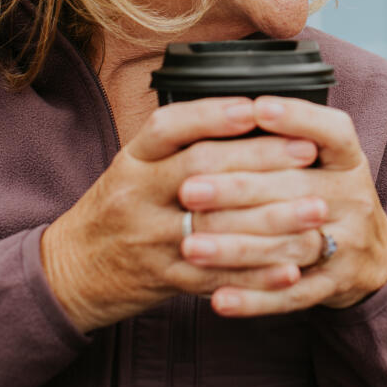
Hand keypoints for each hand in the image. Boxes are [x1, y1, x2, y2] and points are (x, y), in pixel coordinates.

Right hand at [40, 97, 322, 332]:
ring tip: (317, 211)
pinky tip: (293, 268)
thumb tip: (249, 114)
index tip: (258, 107)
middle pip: (201, 171)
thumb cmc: (118, 208)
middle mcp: (136, 195)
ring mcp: (149, 239)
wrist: (70, 271)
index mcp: (132, 160)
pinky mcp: (163, 279)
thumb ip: (178, 145)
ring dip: (272, 220)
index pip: (170, 127)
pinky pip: (216, 278)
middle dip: (260, 160)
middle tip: (308, 152)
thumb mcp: (133, 166)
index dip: (214, 114)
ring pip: (216, 227)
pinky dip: (257, 275)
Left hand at [176, 96, 386, 316]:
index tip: (257, 108)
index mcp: (349, 160)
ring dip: (235, 249)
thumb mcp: (324, 161)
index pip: (333, 131)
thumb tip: (227, 110)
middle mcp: (354, 197)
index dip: (297, 117)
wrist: (371, 258)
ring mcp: (348, 243)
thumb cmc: (328, 197)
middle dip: (236, 189)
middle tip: (187, 190)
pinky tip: (218, 299)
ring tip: (189, 246)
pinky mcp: (335, 284)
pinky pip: (291, 296)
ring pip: (287, 246)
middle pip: (295, 190)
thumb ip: (284, 141)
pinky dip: (253, 300)